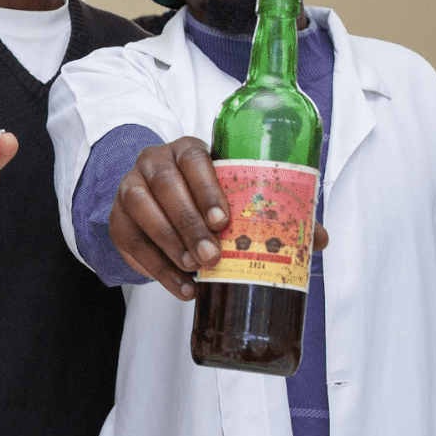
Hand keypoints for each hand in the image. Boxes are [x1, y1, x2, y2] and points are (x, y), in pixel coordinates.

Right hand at [110, 136, 327, 298]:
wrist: (158, 202)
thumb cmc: (205, 197)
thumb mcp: (233, 196)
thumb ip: (271, 213)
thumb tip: (318, 239)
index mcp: (187, 150)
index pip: (194, 159)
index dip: (207, 189)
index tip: (224, 220)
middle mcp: (155, 161)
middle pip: (166, 186)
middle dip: (189, 223)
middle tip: (211, 255)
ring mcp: (131, 187)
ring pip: (142, 209)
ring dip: (169, 242)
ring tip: (194, 269)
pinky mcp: (117, 217)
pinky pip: (131, 241)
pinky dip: (156, 267)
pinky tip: (181, 286)